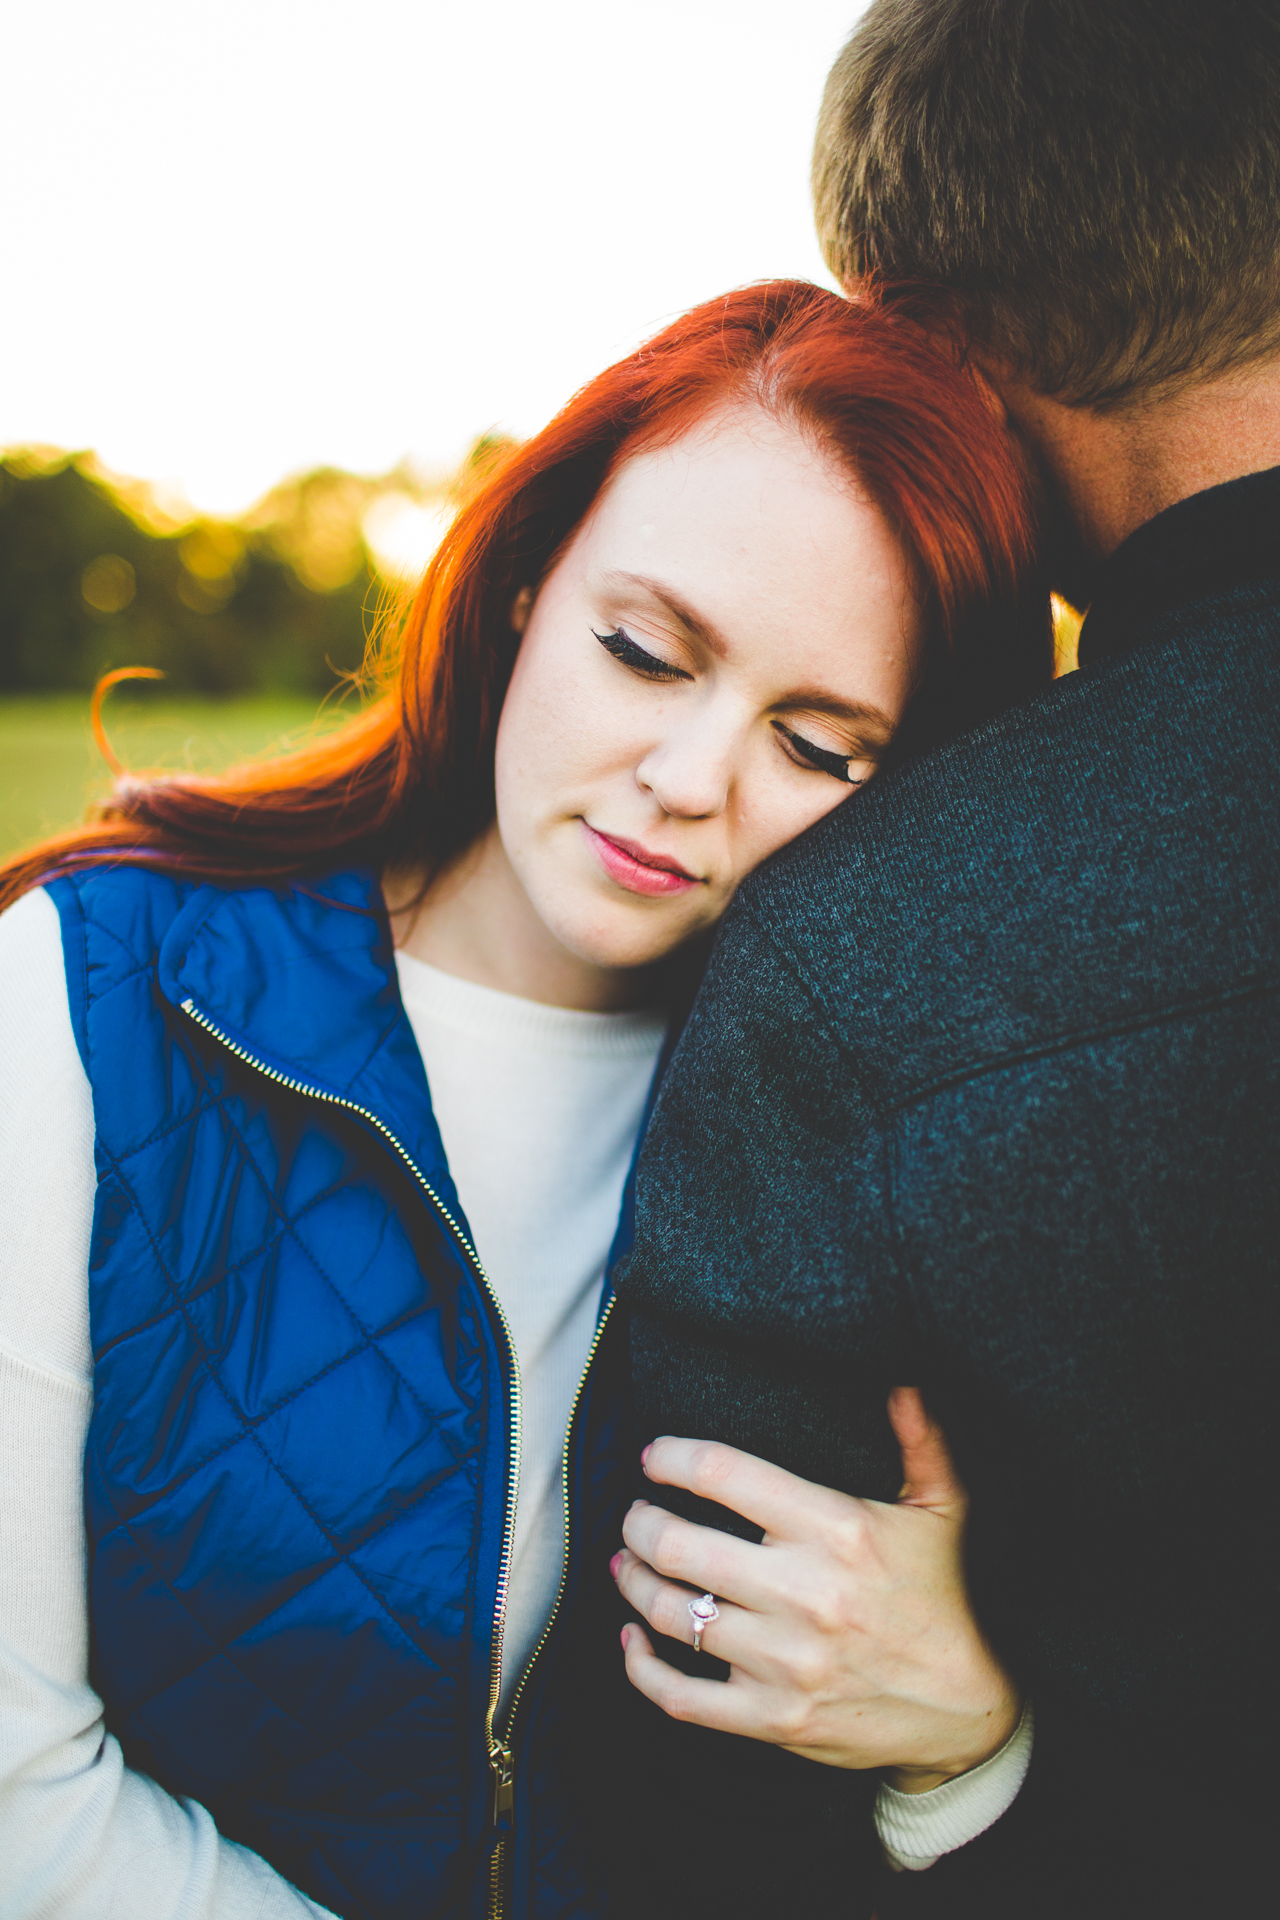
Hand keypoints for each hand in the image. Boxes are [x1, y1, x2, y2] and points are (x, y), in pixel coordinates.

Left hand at [612, 1387, 1020, 1788]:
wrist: (970, 1712)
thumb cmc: (947, 1597)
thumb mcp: (944, 1510)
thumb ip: (919, 1441)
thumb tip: (902, 1380)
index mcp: (837, 1529)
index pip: (724, 1473)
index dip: (672, 1457)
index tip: (655, 1456)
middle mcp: (804, 1593)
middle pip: (680, 1545)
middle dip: (641, 1522)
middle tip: (634, 1513)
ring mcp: (785, 1661)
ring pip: (672, 1616)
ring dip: (633, 1583)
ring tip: (626, 1562)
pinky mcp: (775, 1718)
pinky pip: (682, 1696)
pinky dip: (642, 1669)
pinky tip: (633, 1640)